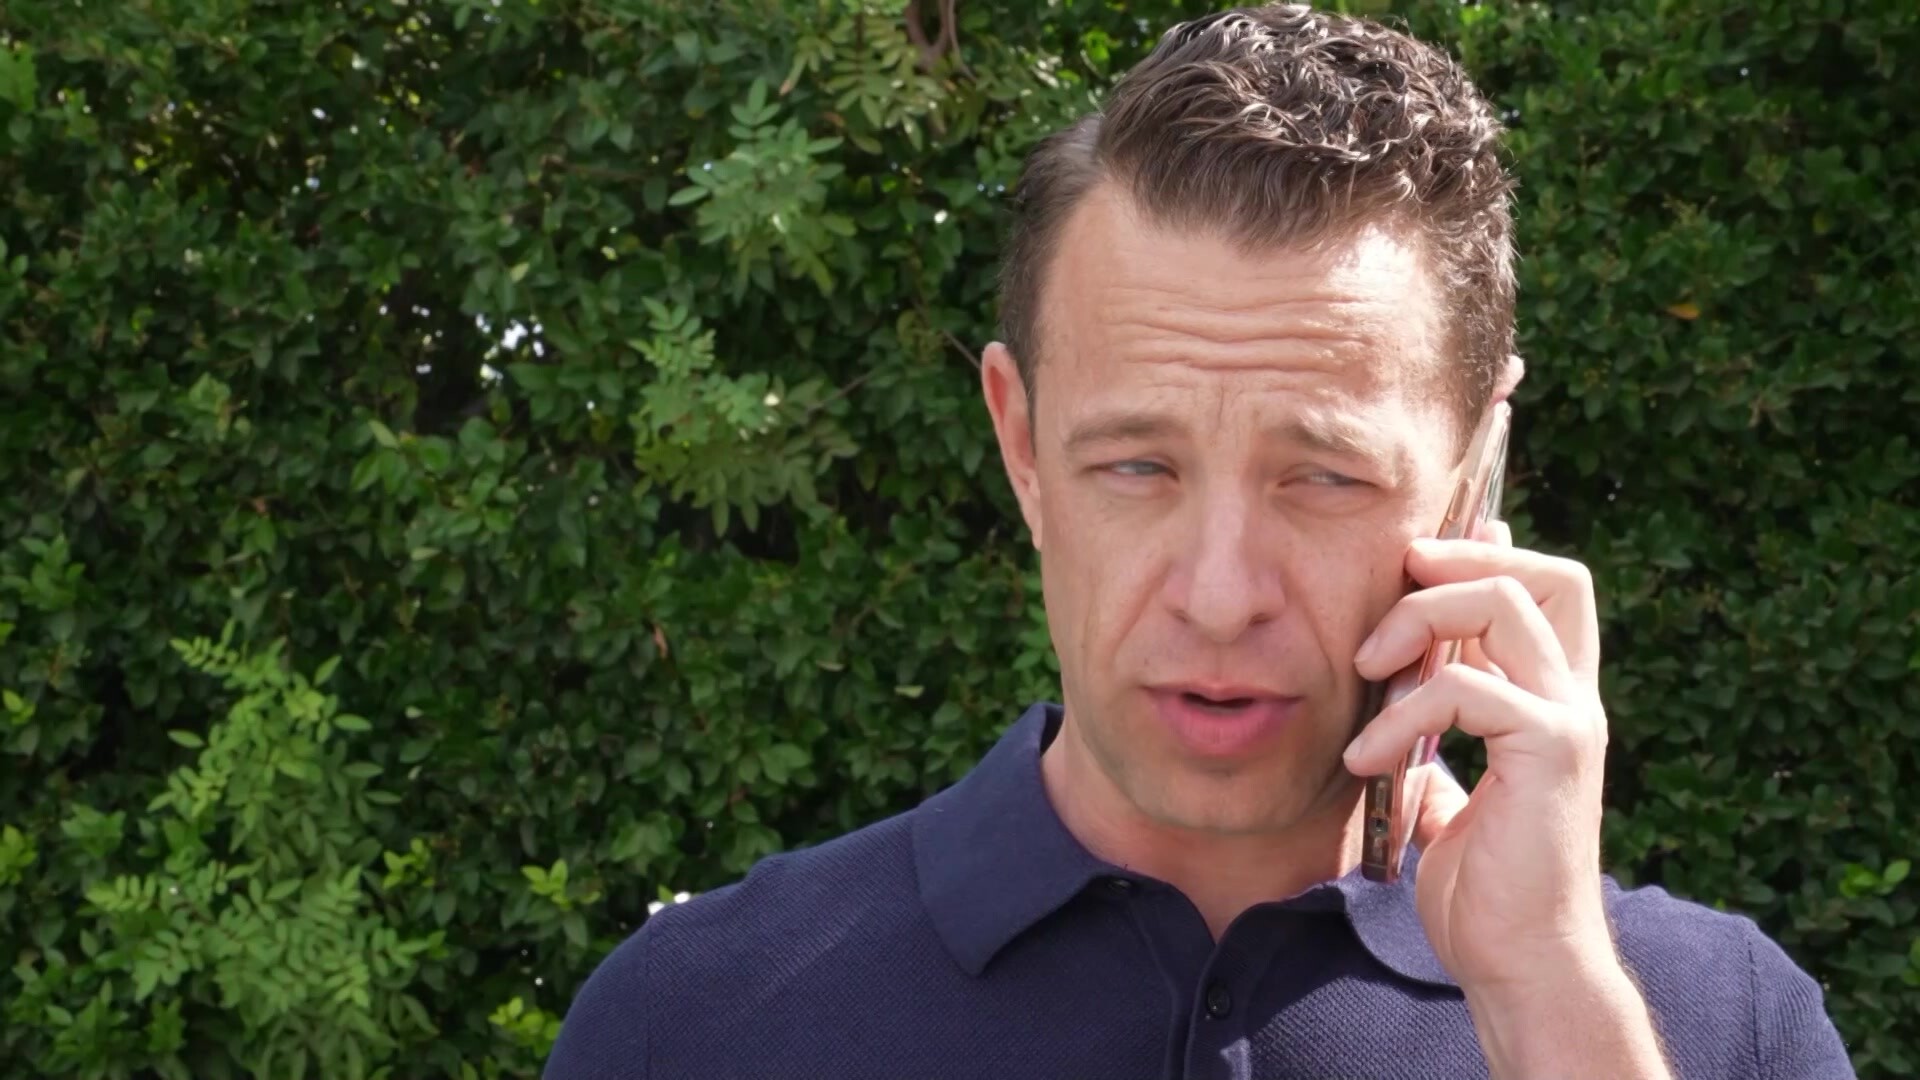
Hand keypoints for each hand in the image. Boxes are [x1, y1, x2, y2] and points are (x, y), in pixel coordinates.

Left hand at [1343, 521, 1611, 992]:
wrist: (1519, 961)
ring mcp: (1569, 720)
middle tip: (1395, 583)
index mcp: (1554, 703)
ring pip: (1504, 604)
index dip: (1493, 553)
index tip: (1423, 553)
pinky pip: (1467, 690)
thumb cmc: (1484, 892)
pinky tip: (1366, 758)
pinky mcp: (1551, 750)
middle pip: (1548, 575)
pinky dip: (1402, 714)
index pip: (1550, 590)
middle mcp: (1574, 700)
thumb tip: (1407, 740)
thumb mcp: (1453, 803)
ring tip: (1366, 667)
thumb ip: (1442, 759)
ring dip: (1419, 620)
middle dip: (1460, 561)